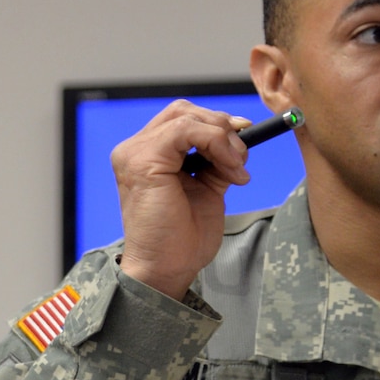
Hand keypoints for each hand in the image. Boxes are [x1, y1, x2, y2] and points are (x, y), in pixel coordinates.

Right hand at [110, 101, 249, 300]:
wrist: (166, 268)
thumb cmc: (182, 237)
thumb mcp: (207, 188)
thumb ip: (215, 161)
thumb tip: (240, 137)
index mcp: (146, 156)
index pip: (181, 119)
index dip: (216, 123)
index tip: (246, 136)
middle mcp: (134, 150)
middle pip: (183, 111)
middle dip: (221, 127)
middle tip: (242, 156)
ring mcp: (135, 154)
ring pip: (187, 117)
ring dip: (222, 138)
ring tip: (236, 168)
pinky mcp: (143, 161)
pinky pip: (186, 131)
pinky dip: (216, 144)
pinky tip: (229, 170)